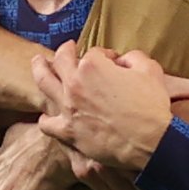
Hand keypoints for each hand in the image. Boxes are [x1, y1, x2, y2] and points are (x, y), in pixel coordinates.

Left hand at [38, 44, 175, 179]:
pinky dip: (46, 118)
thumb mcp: (150, 70)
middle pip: (61, 60)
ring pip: (44, 83)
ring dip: (39, 69)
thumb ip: (134, 57)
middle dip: (65, 51)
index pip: (93, 53)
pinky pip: (46, 122)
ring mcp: (67, 107)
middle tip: (67, 48)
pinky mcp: (67, 130)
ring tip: (38, 62)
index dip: (105, 55)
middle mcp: (74, 83)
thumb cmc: (151, 106)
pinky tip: (48, 115)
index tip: (112, 60)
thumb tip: (123, 59)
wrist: (149, 141)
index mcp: (92, 66)